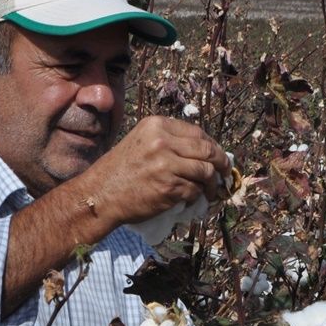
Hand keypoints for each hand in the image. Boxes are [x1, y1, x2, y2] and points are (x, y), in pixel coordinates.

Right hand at [81, 116, 229, 226]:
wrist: (100, 194)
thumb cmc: (119, 170)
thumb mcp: (141, 142)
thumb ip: (168, 141)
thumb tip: (203, 150)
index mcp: (157, 126)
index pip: (198, 133)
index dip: (212, 145)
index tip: (217, 156)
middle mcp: (163, 142)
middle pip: (207, 150)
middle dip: (221, 163)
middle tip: (224, 173)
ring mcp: (166, 165)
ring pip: (205, 172)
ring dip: (212, 184)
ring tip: (211, 190)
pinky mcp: (169, 188)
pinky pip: (194, 191)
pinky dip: (197, 197)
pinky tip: (192, 199)